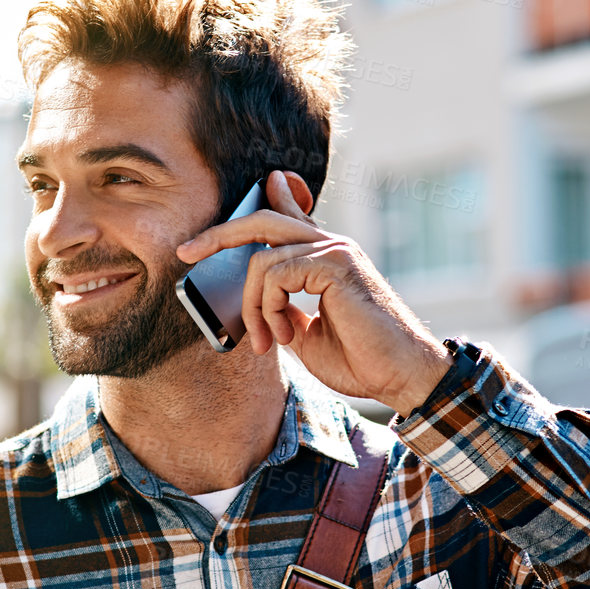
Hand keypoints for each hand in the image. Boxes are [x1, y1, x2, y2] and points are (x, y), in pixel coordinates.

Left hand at [175, 170, 453, 414]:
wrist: (403, 377)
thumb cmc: (363, 361)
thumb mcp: (307, 333)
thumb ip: (283, 307)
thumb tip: (259, 297)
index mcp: (326, 259)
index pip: (285, 217)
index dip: (251, 211)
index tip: (215, 222)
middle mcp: (331, 246)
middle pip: (263, 221)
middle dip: (218, 235)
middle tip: (186, 253)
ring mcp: (335, 251)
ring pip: (262, 260)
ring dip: (252, 308)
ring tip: (267, 343)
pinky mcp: (336, 264)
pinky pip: (276, 275)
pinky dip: (268, 309)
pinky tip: (285, 336)